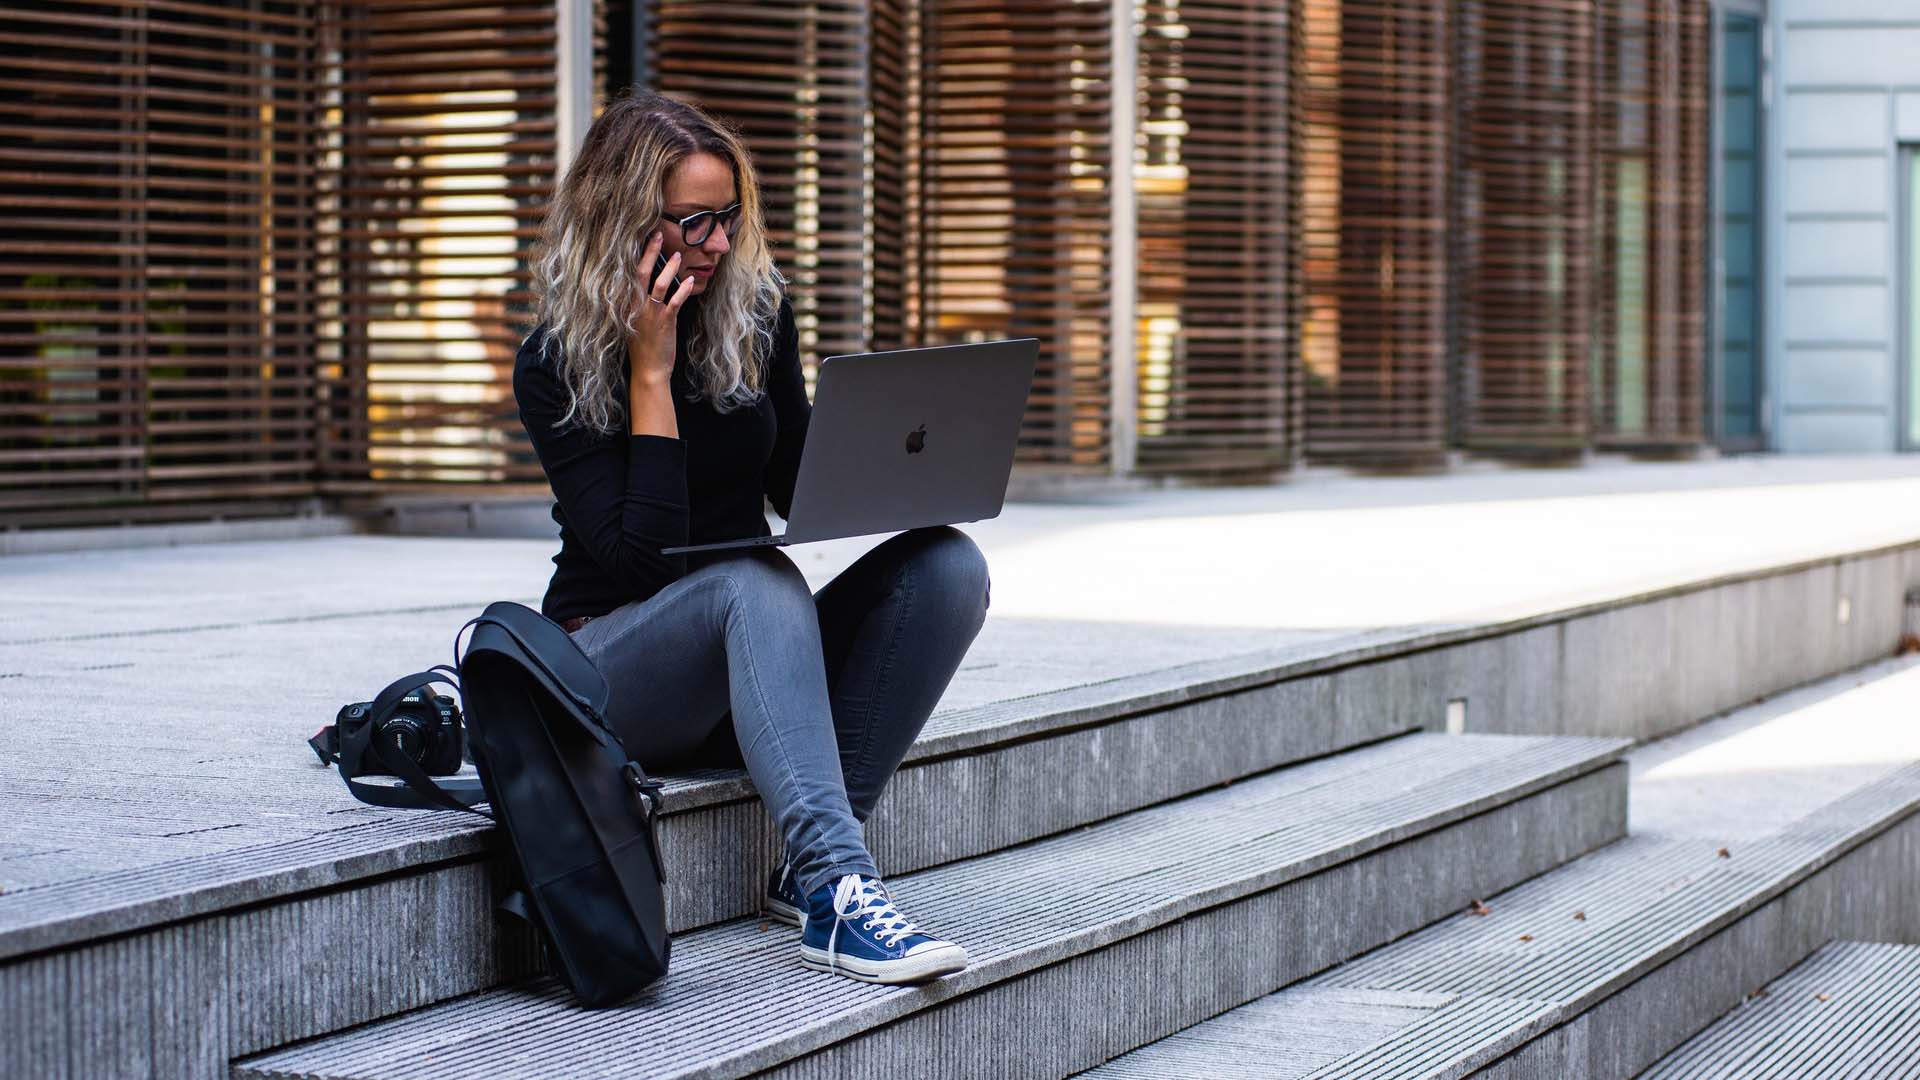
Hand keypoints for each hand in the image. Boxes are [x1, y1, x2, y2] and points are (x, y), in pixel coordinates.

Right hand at [627, 230, 694, 385]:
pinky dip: (683, 290)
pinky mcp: (665, 322)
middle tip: (657, 235)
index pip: (627, 274)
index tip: (640, 238)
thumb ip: (634, 302)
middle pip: (640, 273)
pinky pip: (675, 301)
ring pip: (659, 284)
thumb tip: (643, 282)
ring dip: (669, 268)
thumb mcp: (632, 321)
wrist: (648, 370)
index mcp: (625, 304)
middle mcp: (635, 306)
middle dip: (649, 252)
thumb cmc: (642, 345)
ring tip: (677, 255)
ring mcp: (650, 314)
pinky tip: (690, 281)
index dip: (634, 255)